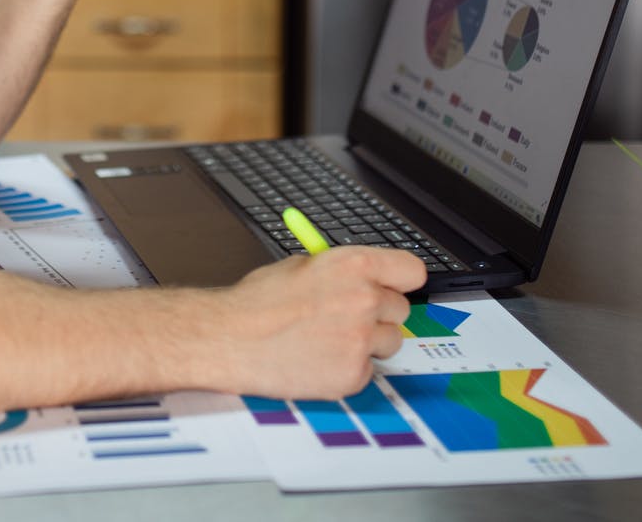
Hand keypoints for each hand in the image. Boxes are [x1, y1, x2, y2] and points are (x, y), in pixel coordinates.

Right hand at [211, 247, 427, 398]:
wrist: (229, 338)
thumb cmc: (258, 302)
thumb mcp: (302, 266)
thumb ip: (341, 271)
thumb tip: (367, 277)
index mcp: (354, 265)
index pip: (412, 271)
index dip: (401, 280)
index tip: (394, 286)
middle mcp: (364, 301)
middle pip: (401, 309)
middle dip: (378, 313)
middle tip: (346, 316)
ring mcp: (360, 340)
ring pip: (389, 342)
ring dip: (368, 342)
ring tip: (329, 339)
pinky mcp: (352, 375)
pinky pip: (367, 371)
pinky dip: (348, 368)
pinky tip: (319, 360)